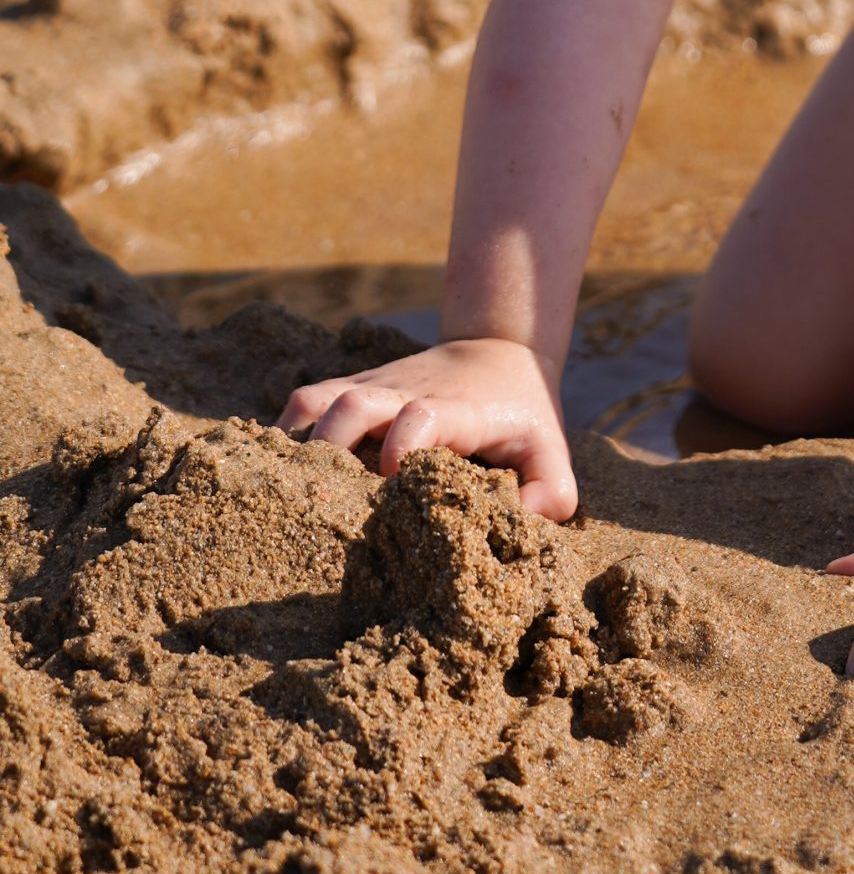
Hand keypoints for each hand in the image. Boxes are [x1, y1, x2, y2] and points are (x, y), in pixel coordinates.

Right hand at [276, 336, 577, 519]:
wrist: (496, 351)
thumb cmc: (521, 415)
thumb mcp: (550, 449)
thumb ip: (550, 491)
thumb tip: (523, 522)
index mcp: (455, 412)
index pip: (421, 415)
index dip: (403, 443)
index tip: (395, 478)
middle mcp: (405, 394)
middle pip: (350, 406)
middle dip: (332, 453)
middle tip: (333, 504)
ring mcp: (373, 390)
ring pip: (315, 402)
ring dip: (299, 446)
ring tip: (296, 494)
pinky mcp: (350, 390)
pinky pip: (302, 405)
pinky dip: (283, 437)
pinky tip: (284, 478)